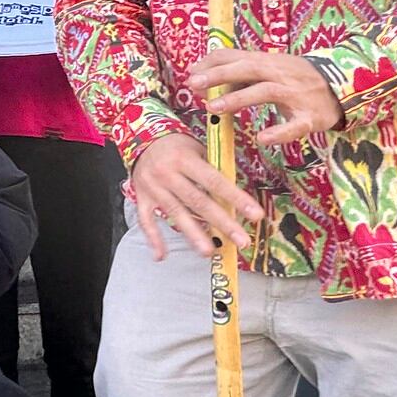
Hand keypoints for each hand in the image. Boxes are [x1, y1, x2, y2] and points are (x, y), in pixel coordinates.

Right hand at [128, 133, 260, 260]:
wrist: (140, 140)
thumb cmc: (176, 146)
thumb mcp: (196, 148)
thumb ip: (213, 169)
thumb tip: (235, 195)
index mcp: (185, 159)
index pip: (215, 182)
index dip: (236, 199)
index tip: (255, 215)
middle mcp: (168, 174)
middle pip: (199, 202)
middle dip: (222, 223)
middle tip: (241, 241)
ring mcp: (153, 188)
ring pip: (176, 214)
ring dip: (193, 234)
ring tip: (209, 252)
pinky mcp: (142, 198)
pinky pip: (146, 221)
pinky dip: (154, 239)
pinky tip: (162, 256)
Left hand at [186, 47, 343, 147]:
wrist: (343, 87)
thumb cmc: (297, 79)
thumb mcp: (271, 68)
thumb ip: (240, 70)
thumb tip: (202, 74)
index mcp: (270, 62)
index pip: (239, 57)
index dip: (214, 64)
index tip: (191, 73)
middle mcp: (282, 74)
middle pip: (249, 68)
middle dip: (220, 75)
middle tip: (194, 84)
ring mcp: (297, 95)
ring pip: (266, 92)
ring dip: (239, 98)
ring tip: (213, 108)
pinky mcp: (311, 117)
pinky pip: (295, 125)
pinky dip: (279, 133)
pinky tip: (262, 139)